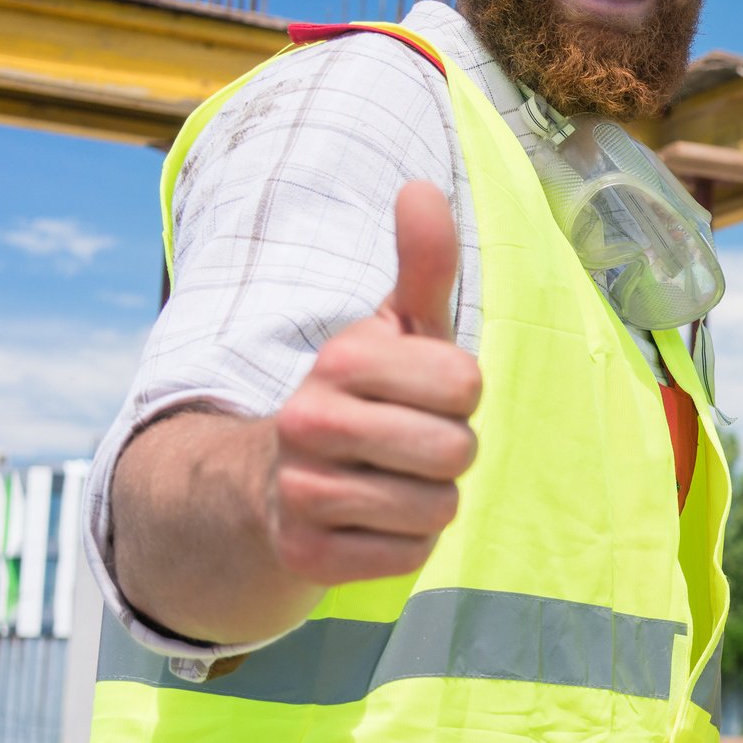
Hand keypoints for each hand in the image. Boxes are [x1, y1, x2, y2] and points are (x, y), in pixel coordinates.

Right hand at [265, 182, 484, 583]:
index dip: (459, 395)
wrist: (275, 485)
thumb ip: (424, 264)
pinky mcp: (308, 556)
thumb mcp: (397, 328)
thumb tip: (422, 186)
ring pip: (438, 508)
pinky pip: (410, 555)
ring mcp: (302, 493)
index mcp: (341, 359)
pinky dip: (405, 544)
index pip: (467, 385)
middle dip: (450, 451)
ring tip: (390, 481)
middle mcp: (309, 422)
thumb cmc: (366, 396)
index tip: (421, 394)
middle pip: (457, 451)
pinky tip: (370, 521)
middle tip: (409, 443)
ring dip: (430, 500)